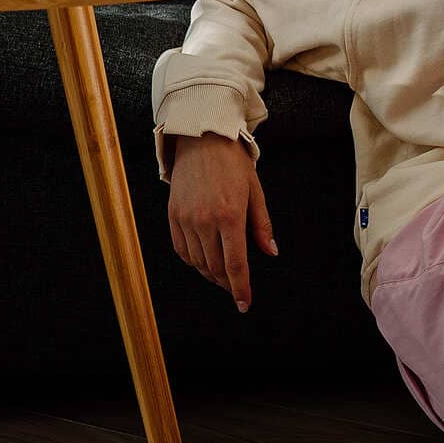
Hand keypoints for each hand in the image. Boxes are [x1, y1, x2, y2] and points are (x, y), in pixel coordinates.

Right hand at [167, 132, 277, 311]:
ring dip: (210, 274)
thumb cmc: (233, 163)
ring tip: (222, 276)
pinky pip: (181, 249)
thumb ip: (262, 226)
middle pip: (215, 267)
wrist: (202, 138)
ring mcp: (186, 219)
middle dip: (227, 283)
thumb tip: (270, 252)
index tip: (244, 304)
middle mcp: (205, 221)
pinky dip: (193, 261)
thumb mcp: (255, 192)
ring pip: (198, 262)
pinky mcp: (173, 215)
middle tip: (236, 288)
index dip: (240, 288)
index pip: (235, 264)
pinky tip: (203, 261)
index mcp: (230, 216)